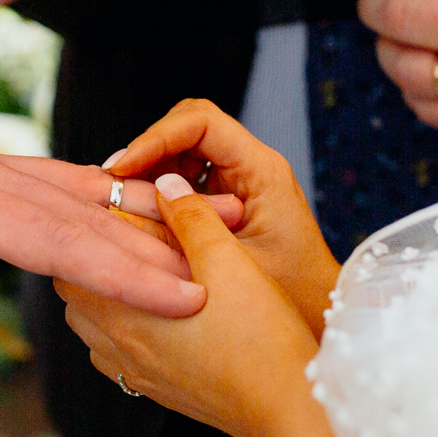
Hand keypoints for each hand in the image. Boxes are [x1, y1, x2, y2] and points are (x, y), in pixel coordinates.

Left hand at [0, 100, 241, 436]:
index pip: (56, 237)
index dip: (127, 270)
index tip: (188, 294)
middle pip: (87, 208)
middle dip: (162, 239)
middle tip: (234, 261)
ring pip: (79, 185)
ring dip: (145, 207)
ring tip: (215, 218)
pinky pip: (54, 178)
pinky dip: (105, 193)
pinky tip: (137, 204)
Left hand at [57, 175, 334, 436]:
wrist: (289, 406)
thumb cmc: (260, 336)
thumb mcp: (227, 259)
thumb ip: (190, 216)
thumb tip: (162, 183)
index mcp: (124, 314)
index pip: (74, 265)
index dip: (93, 233)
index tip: (116, 212)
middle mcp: (119, 350)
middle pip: (77, 297)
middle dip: (96, 264)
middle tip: (127, 237)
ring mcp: (138, 376)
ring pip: (96, 329)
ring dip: (111, 299)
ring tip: (144, 274)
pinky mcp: (160, 392)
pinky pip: (120, 357)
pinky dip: (128, 331)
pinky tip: (162, 315)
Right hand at [98, 99, 336, 339]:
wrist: (321, 314)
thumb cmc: (293, 293)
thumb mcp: (232, 263)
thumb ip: (185, 229)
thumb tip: (132, 204)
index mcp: (261, 170)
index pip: (200, 122)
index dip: (156, 137)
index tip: (124, 166)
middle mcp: (251, 166)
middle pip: (188, 127)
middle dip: (149, 149)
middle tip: (116, 182)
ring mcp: (240, 181)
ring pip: (183, 150)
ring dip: (151, 170)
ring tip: (124, 201)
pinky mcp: (228, 199)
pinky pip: (188, 178)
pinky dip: (161, 191)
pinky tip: (142, 216)